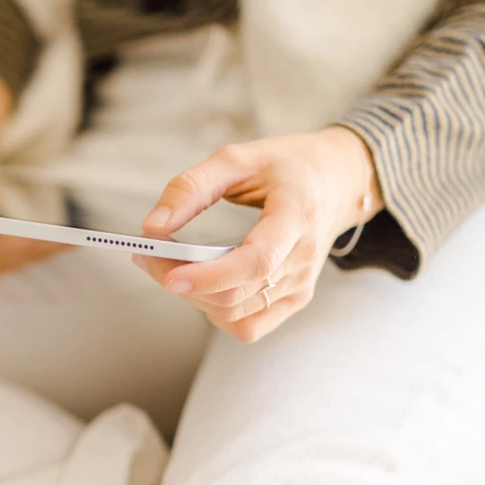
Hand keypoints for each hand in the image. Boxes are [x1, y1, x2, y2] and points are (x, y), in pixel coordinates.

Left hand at [133, 127, 380, 342]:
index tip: (169, 276)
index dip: (210, 276)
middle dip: (182, 280)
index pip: (257, 262)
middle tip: (147, 254)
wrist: (337, 181)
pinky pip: (248, 326)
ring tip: (174, 265)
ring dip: (193, 296)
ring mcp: (302, 284)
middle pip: (235, 293)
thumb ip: (191, 187)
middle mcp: (304, 257)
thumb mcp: (237, 158)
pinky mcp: (295, 300)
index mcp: (297, 215)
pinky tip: (206, 285)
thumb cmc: (286, 166)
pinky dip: (216, 311)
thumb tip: (152, 227)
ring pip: (235, 314)